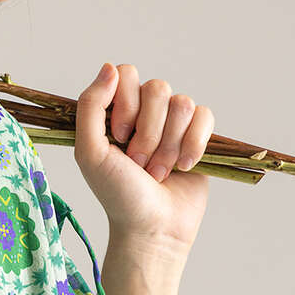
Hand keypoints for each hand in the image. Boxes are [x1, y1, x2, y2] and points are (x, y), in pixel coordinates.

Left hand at [73, 61, 215, 263]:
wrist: (152, 227)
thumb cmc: (117, 194)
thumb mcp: (89, 152)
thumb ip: (90, 107)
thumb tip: (110, 67)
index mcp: (115, 111)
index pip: (126, 73)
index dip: (126, 103)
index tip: (118, 137)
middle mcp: (144, 112)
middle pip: (158, 88)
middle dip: (149, 132)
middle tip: (138, 163)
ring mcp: (172, 122)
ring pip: (183, 103)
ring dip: (169, 144)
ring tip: (158, 171)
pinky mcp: (198, 135)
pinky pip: (205, 116)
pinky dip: (194, 144)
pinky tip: (183, 167)